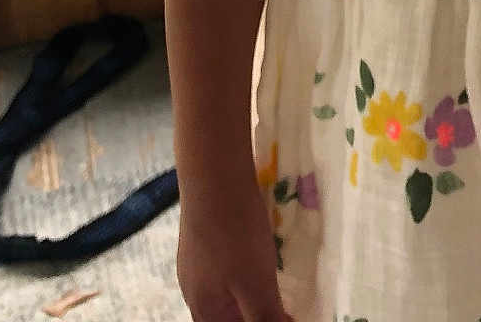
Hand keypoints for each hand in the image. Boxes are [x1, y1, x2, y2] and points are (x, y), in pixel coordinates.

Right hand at [177, 186, 294, 321]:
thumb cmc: (234, 233)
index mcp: (203, 307)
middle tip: (285, 302)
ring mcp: (197, 257)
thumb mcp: (255, 283)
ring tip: (276, 279)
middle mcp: (195, 286)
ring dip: (251, 290)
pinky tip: (262, 250)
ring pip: (227, 287)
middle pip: (226, 313)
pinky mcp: (207, 231)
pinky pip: (227, 261)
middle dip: (253, 310)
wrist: (213, 172)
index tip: (286, 314)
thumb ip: (264, 316)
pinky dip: (246, 266)